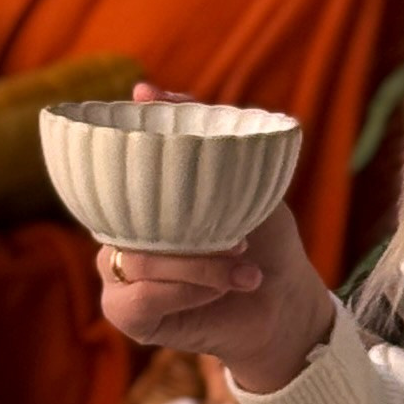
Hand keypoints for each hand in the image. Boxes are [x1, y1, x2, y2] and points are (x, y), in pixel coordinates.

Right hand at [95, 89, 335, 395]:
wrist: (285, 306)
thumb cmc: (267, 242)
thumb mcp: (247, 182)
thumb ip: (204, 137)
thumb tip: (143, 90)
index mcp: (143, 201)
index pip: (117, 166)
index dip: (124, 137)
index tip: (145, 103)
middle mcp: (123, 233)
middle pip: (125, 214)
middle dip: (186, 225)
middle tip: (242, 237)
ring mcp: (119, 274)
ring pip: (137, 257)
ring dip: (198, 264)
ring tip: (242, 264)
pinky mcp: (125, 313)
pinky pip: (140, 297)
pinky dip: (185, 292)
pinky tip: (218, 292)